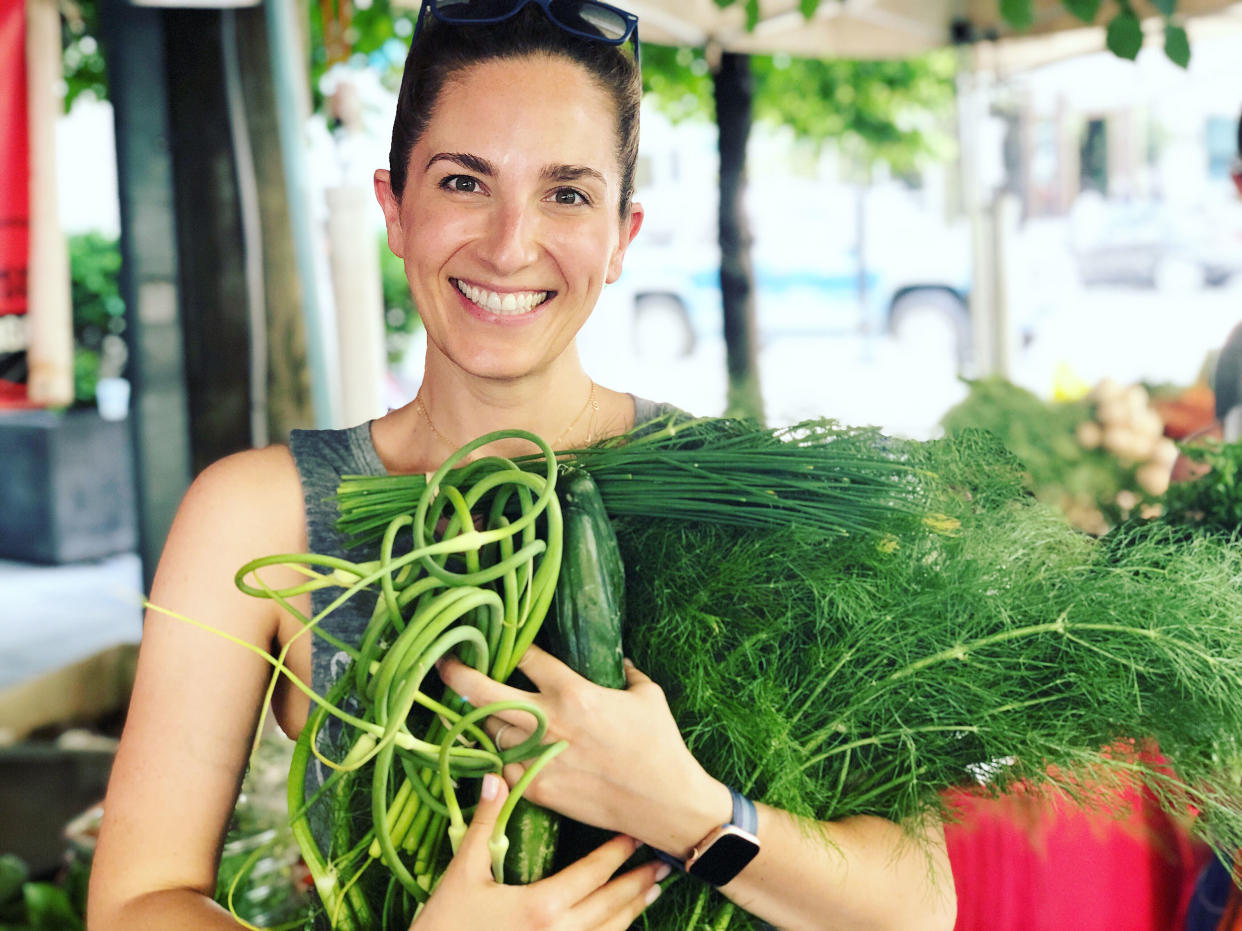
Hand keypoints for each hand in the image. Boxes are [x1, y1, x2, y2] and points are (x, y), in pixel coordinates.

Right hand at [409, 773, 666, 929]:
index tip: (637, 835)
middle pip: (612, 905)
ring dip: (633, 911)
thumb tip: (496, 777)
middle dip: (638, 882)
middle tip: (664, 863)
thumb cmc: (445, 925)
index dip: (617, 854)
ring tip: (651, 892)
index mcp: (542, 906)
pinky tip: (617, 925)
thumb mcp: (463, 874)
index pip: (593, 874)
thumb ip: (485, 825)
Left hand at [437, 647, 731, 856]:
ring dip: (482, 721)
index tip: (501, 641)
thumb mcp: (647, 695)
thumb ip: (624, 671)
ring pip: (489, 733)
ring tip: (472, 711)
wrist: (664, 803)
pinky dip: (500, 757)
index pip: (528, 658)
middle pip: (484, 694)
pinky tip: (499, 749)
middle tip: (444, 665)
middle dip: (459, 676)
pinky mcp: (538, 789)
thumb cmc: (660, 744)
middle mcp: (548, 723)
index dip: (513, 646)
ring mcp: (538, 759)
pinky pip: (502, 768)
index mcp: (574, 693)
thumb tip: (615, 659)